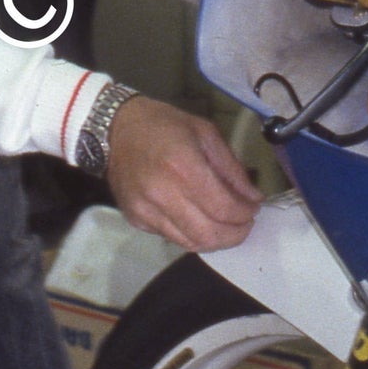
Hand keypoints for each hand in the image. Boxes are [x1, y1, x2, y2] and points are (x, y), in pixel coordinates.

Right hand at [105, 95, 262, 251]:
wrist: (115, 129)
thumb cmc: (163, 125)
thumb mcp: (205, 133)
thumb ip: (232, 169)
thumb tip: (253, 198)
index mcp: (182, 166)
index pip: (223, 208)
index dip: (244, 215)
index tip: (253, 209)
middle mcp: (162, 193)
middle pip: (209, 234)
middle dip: (235, 234)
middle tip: (244, 224)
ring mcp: (145, 210)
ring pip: (191, 243)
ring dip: (215, 240)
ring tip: (225, 227)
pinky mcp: (135, 219)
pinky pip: (172, 238)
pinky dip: (191, 234)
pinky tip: (198, 220)